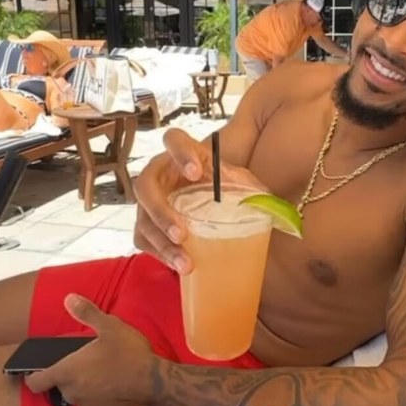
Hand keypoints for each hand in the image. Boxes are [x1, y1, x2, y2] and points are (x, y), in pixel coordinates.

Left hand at [25, 296, 153, 405]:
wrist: (155, 385)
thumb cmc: (129, 354)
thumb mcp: (110, 326)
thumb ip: (87, 313)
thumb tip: (69, 298)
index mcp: (67, 371)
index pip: (36, 382)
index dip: (32, 377)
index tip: (36, 371)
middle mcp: (72, 392)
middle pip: (58, 385)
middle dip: (67, 375)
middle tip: (85, 361)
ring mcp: (87, 405)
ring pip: (76, 394)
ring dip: (82, 385)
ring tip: (101, 371)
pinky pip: (91, 403)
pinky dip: (96, 395)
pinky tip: (112, 384)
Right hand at [133, 128, 258, 272]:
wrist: (217, 205)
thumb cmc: (228, 188)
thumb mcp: (240, 183)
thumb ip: (248, 187)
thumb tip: (263, 204)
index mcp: (183, 155)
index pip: (174, 139)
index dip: (180, 153)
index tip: (195, 172)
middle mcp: (160, 174)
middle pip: (144, 185)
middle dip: (160, 211)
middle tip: (182, 233)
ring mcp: (150, 201)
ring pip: (142, 219)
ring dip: (161, 243)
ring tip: (185, 264)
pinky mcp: (147, 224)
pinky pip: (143, 239)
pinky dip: (160, 254)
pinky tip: (178, 266)